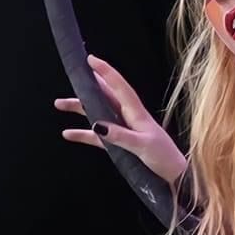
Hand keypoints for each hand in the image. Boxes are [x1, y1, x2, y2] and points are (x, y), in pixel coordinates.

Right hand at [54, 54, 187, 184]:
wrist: (174, 175)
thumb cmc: (164, 157)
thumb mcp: (142, 145)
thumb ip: (120, 135)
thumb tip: (97, 124)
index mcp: (136, 113)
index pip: (119, 87)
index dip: (106, 72)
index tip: (91, 59)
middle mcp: (129, 117)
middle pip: (105, 96)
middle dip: (89, 85)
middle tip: (73, 74)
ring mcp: (123, 130)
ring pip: (98, 114)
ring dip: (81, 108)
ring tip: (61, 104)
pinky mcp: (120, 144)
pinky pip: (97, 136)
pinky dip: (83, 134)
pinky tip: (68, 133)